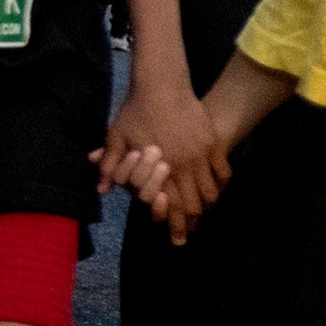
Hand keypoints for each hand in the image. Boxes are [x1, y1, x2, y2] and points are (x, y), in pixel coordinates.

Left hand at [99, 79, 226, 243]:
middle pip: (195, 204)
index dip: (175, 225)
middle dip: (192, 222)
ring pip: (211, 191)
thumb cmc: (136, 111)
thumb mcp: (116, 136)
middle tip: (190, 233)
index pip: (172, 205)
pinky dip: (220, 185)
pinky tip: (215, 190)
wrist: (161, 85)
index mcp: (162, 167)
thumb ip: (110, 164)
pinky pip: (223, 172)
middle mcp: (185, 165)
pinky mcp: (212, 143)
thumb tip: (102, 190)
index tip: (177, 240)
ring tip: (203, 214)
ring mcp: (202, 154)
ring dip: (207, 206)